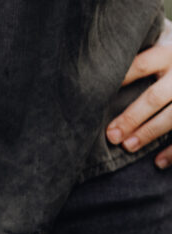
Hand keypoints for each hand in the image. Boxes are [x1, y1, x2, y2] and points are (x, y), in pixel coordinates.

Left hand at [107, 21, 171, 168]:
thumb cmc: (170, 60)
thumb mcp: (162, 49)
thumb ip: (139, 56)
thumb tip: (92, 65)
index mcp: (168, 53)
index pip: (140, 65)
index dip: (118, 80)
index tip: (93, 96)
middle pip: (154, 97)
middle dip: (131, 118)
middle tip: (110, 135)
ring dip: (149, 133)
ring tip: (128, 147)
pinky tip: (158, 163)